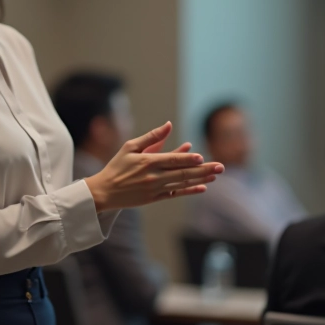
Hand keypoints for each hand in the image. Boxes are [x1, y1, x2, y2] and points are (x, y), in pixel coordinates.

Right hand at [84, 122, 222, 212]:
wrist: (104, 191)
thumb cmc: (117, 166)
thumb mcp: (130, 147)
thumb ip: (151, 137)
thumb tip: (169, 125)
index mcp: (147, 161)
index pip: (172, 160)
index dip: (187, 159)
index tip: (202, 157)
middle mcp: (153, 176)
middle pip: (182, 172)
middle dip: (203, 169)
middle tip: (220, 167)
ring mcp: (154, 189)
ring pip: (181, 183)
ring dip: (200, 179)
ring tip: (215, 175)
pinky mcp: (154, 199)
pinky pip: (175, 194)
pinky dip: (189, 191)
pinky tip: (202, 188)